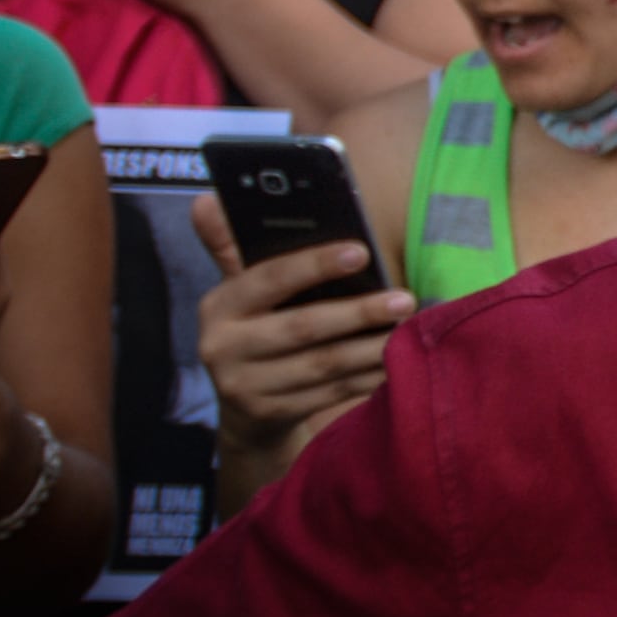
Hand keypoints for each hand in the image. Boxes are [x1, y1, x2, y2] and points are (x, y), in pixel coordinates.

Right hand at [191, 189, 411, 460]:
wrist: (245, 407)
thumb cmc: (258, 326)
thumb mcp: (242, 289)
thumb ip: (234, 246)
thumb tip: (207, 200)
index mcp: (218, 306)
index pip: (267, 279)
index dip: (313, 264)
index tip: (361, 251)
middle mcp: (222, 348)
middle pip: (301, 327)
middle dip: (358, 312)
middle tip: (405, 299)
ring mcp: (244, 386)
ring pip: (322, 365)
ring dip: (371, 347)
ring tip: (409, 328)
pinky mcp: (271, 415)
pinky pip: (331, 394)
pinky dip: (368, 376)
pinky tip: (397, 361)